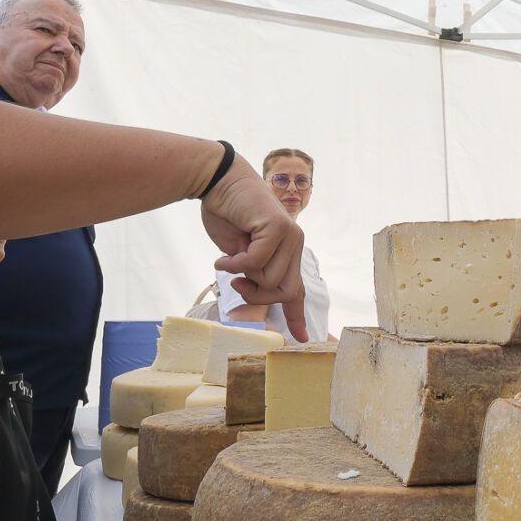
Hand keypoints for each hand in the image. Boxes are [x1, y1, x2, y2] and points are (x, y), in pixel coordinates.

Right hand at [200, 156, 308, 341]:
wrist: (218, 182)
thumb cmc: (226, 215)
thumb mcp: (241, 254)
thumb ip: (254, 272)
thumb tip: (257, 293)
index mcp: (288, 251)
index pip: (296, 288)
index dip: (296, 315)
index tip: (302, 338)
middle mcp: (295, 243)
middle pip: (285, 291)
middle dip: (258, 296)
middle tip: (237, 285)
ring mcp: (290, 235)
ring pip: (271, 280)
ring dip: (244, 277)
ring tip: (230, 261)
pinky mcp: (278, 228)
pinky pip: (257, 263)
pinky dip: (235, 265)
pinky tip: (222, 258)